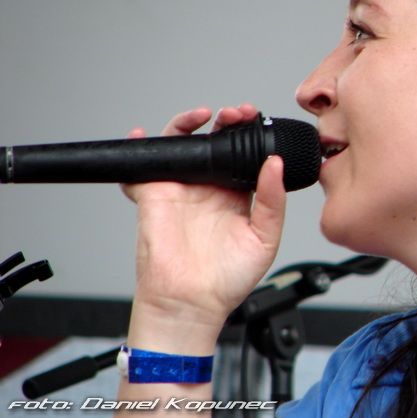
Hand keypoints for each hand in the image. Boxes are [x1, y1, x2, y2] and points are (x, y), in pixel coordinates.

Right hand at [122, 104, 285, 346]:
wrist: (192, 304)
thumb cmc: (229, 280)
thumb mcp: (265, 238)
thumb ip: (272, 201)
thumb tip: (275, 165)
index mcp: (237, 195)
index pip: (244, 154)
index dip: (249, 133)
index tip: (256, 120)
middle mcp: (210, 188)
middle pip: (214, 142)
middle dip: (225, 121)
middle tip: (235, 114)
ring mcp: (181, 189)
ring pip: (181, 145)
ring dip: (188, 123)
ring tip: (202, 115)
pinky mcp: (154, 196)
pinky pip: (142, 167)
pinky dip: (140, 148)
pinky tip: (145, 135)